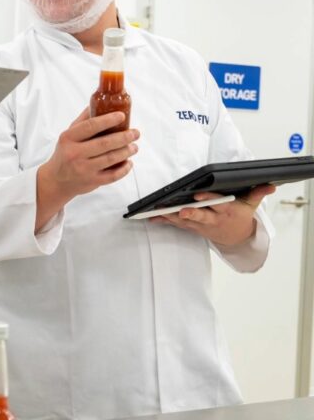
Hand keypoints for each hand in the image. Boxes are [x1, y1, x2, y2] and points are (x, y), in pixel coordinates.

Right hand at [36, 107, 138, 228]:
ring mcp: (83, 169)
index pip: (90, 126)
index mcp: (69, 138)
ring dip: (126, 151)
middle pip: (104, 143)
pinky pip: (112, 176)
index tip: (121, 116)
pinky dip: (124, 169)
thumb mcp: (68, 135)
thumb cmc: (65, 154)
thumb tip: (98, 103)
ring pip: (110, 158)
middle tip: (135, 133)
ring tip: (134, 147)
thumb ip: (83, 120)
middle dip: (124, 137)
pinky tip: (129, 163)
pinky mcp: (91, 181)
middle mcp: (75, 153)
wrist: (56, 180)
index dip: (108, 120)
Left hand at [149, 184, 275, 246]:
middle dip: (191, 213)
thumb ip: (257, 194)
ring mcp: (202, 225)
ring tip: (158, 212)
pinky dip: (165, 221)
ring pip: (185, 221)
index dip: (208, 199)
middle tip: (180, 211)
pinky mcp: (193, 228)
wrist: (237, 238)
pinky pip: (178, 225)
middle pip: (201, 216)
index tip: (198, 195)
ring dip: (171, 217)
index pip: (218, 203)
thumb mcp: (251, 205)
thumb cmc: (241, 216)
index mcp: (227, 211)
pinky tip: (152, 217)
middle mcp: (213, 219)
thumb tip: (270, 184)